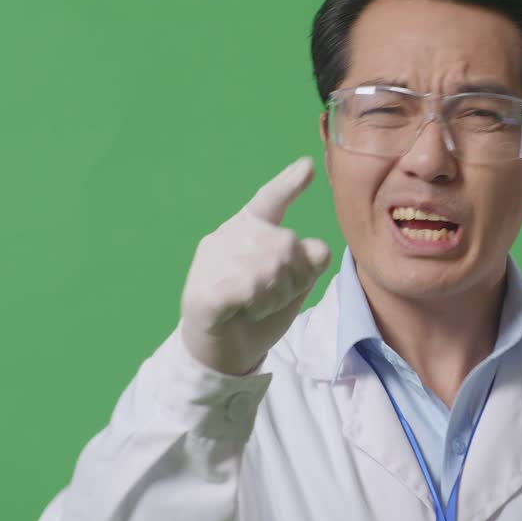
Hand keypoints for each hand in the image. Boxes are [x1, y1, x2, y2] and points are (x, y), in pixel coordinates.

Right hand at [179, 157, 331, 375]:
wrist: (219, 354)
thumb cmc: (256, 314)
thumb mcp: (289, 286)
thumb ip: (305, 264)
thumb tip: (318, 247)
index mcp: (248, 231)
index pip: (270, 201)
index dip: (288, 183)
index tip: (307, 166)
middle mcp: (229, 236)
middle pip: (289, 244)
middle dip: (294, 279)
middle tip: (272, 299)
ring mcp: (212, 260)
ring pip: (272, 267)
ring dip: (275, 296)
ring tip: (258, 306)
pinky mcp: (203, 290)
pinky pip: (249, 288)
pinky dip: (256, 304)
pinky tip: (246, 309)